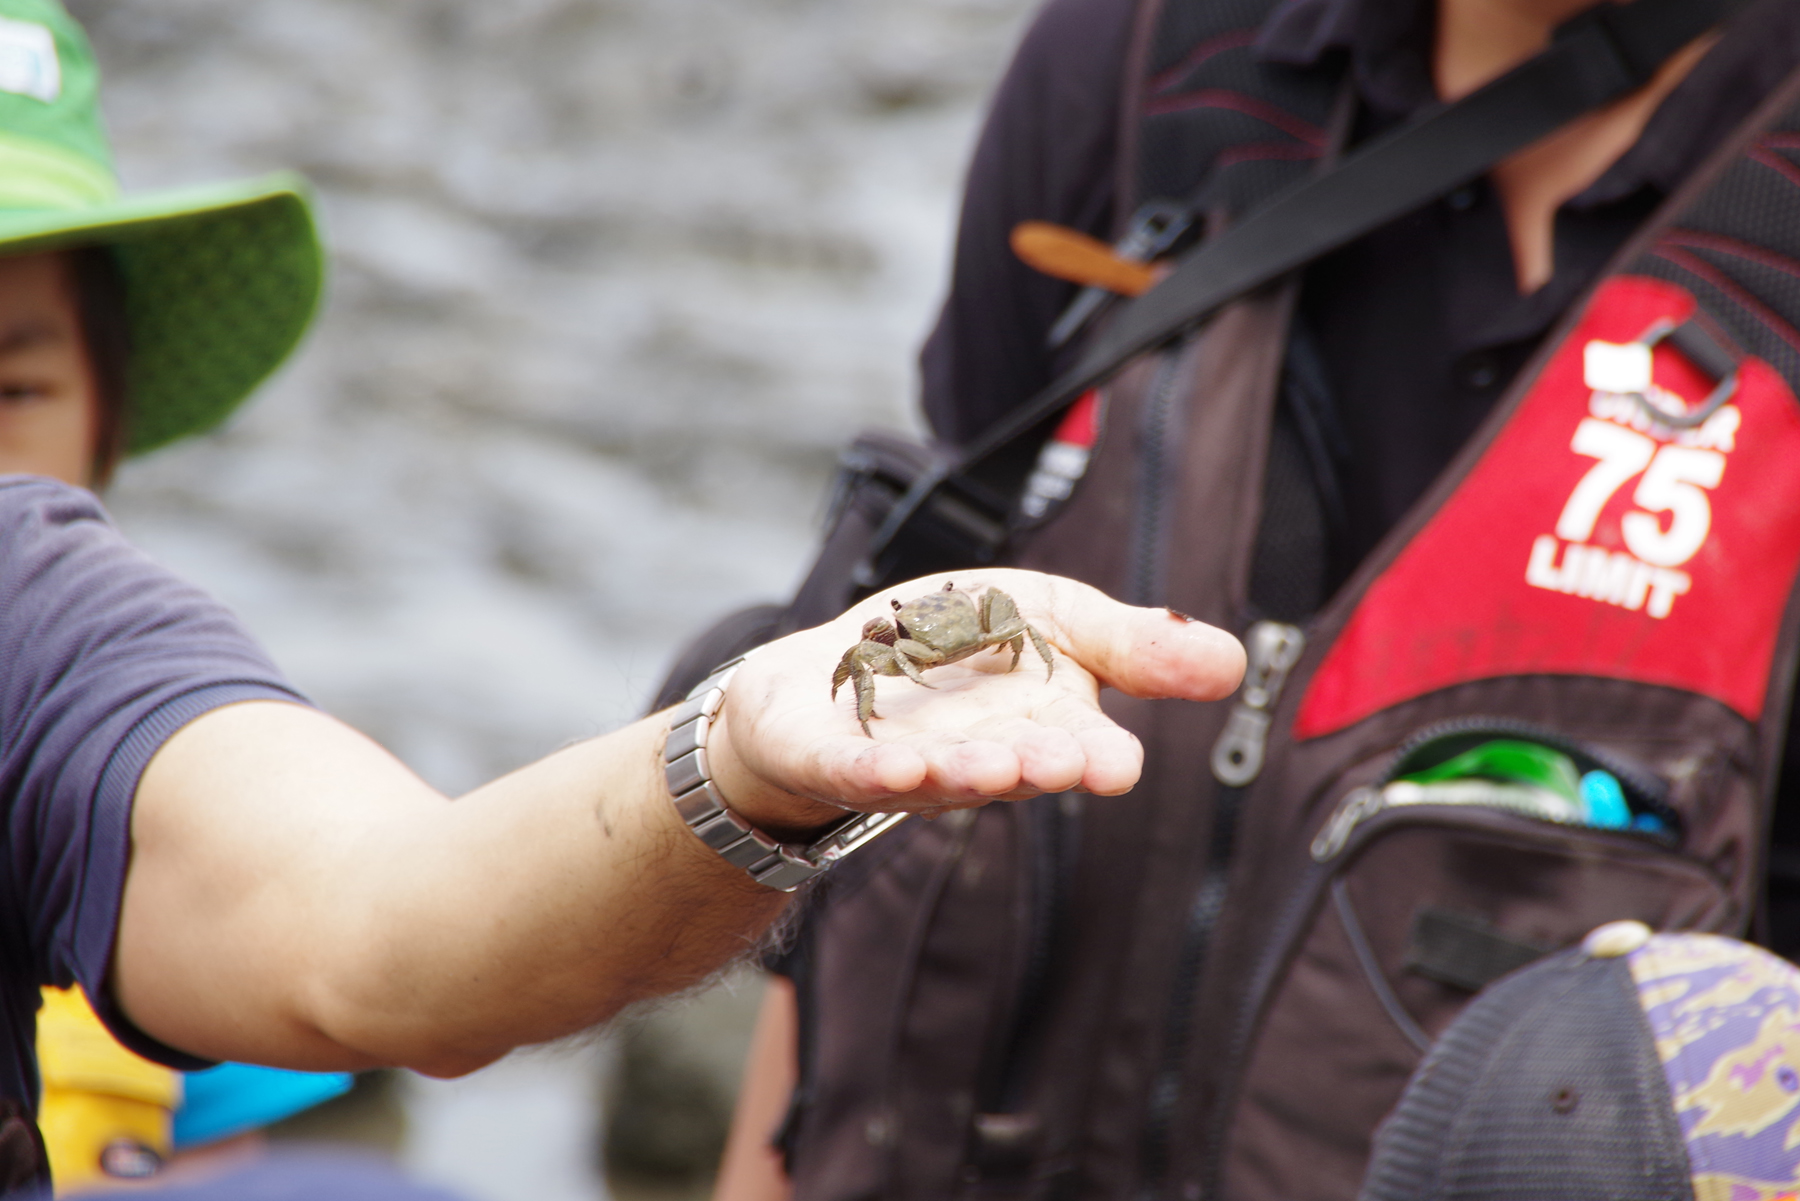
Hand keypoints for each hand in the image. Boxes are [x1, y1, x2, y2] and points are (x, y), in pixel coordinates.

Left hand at [704, 569, 1244, 833]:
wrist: (838, 666)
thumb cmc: (958, 645)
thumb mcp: (1056, 617)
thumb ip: (1135, 643)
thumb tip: (1233, 661)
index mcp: (1046, 725)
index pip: (1083, 747)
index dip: (1098, 757)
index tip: (1115, 763)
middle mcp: (986, 754)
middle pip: (1016, 765)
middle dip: (1036, 764)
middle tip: (1060, 760)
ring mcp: (912, 763)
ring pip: (943, 775)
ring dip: (965, 774)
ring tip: (980, 765)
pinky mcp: (839, 761)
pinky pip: (858, 772)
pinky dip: (876, 772)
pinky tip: (894, 764)